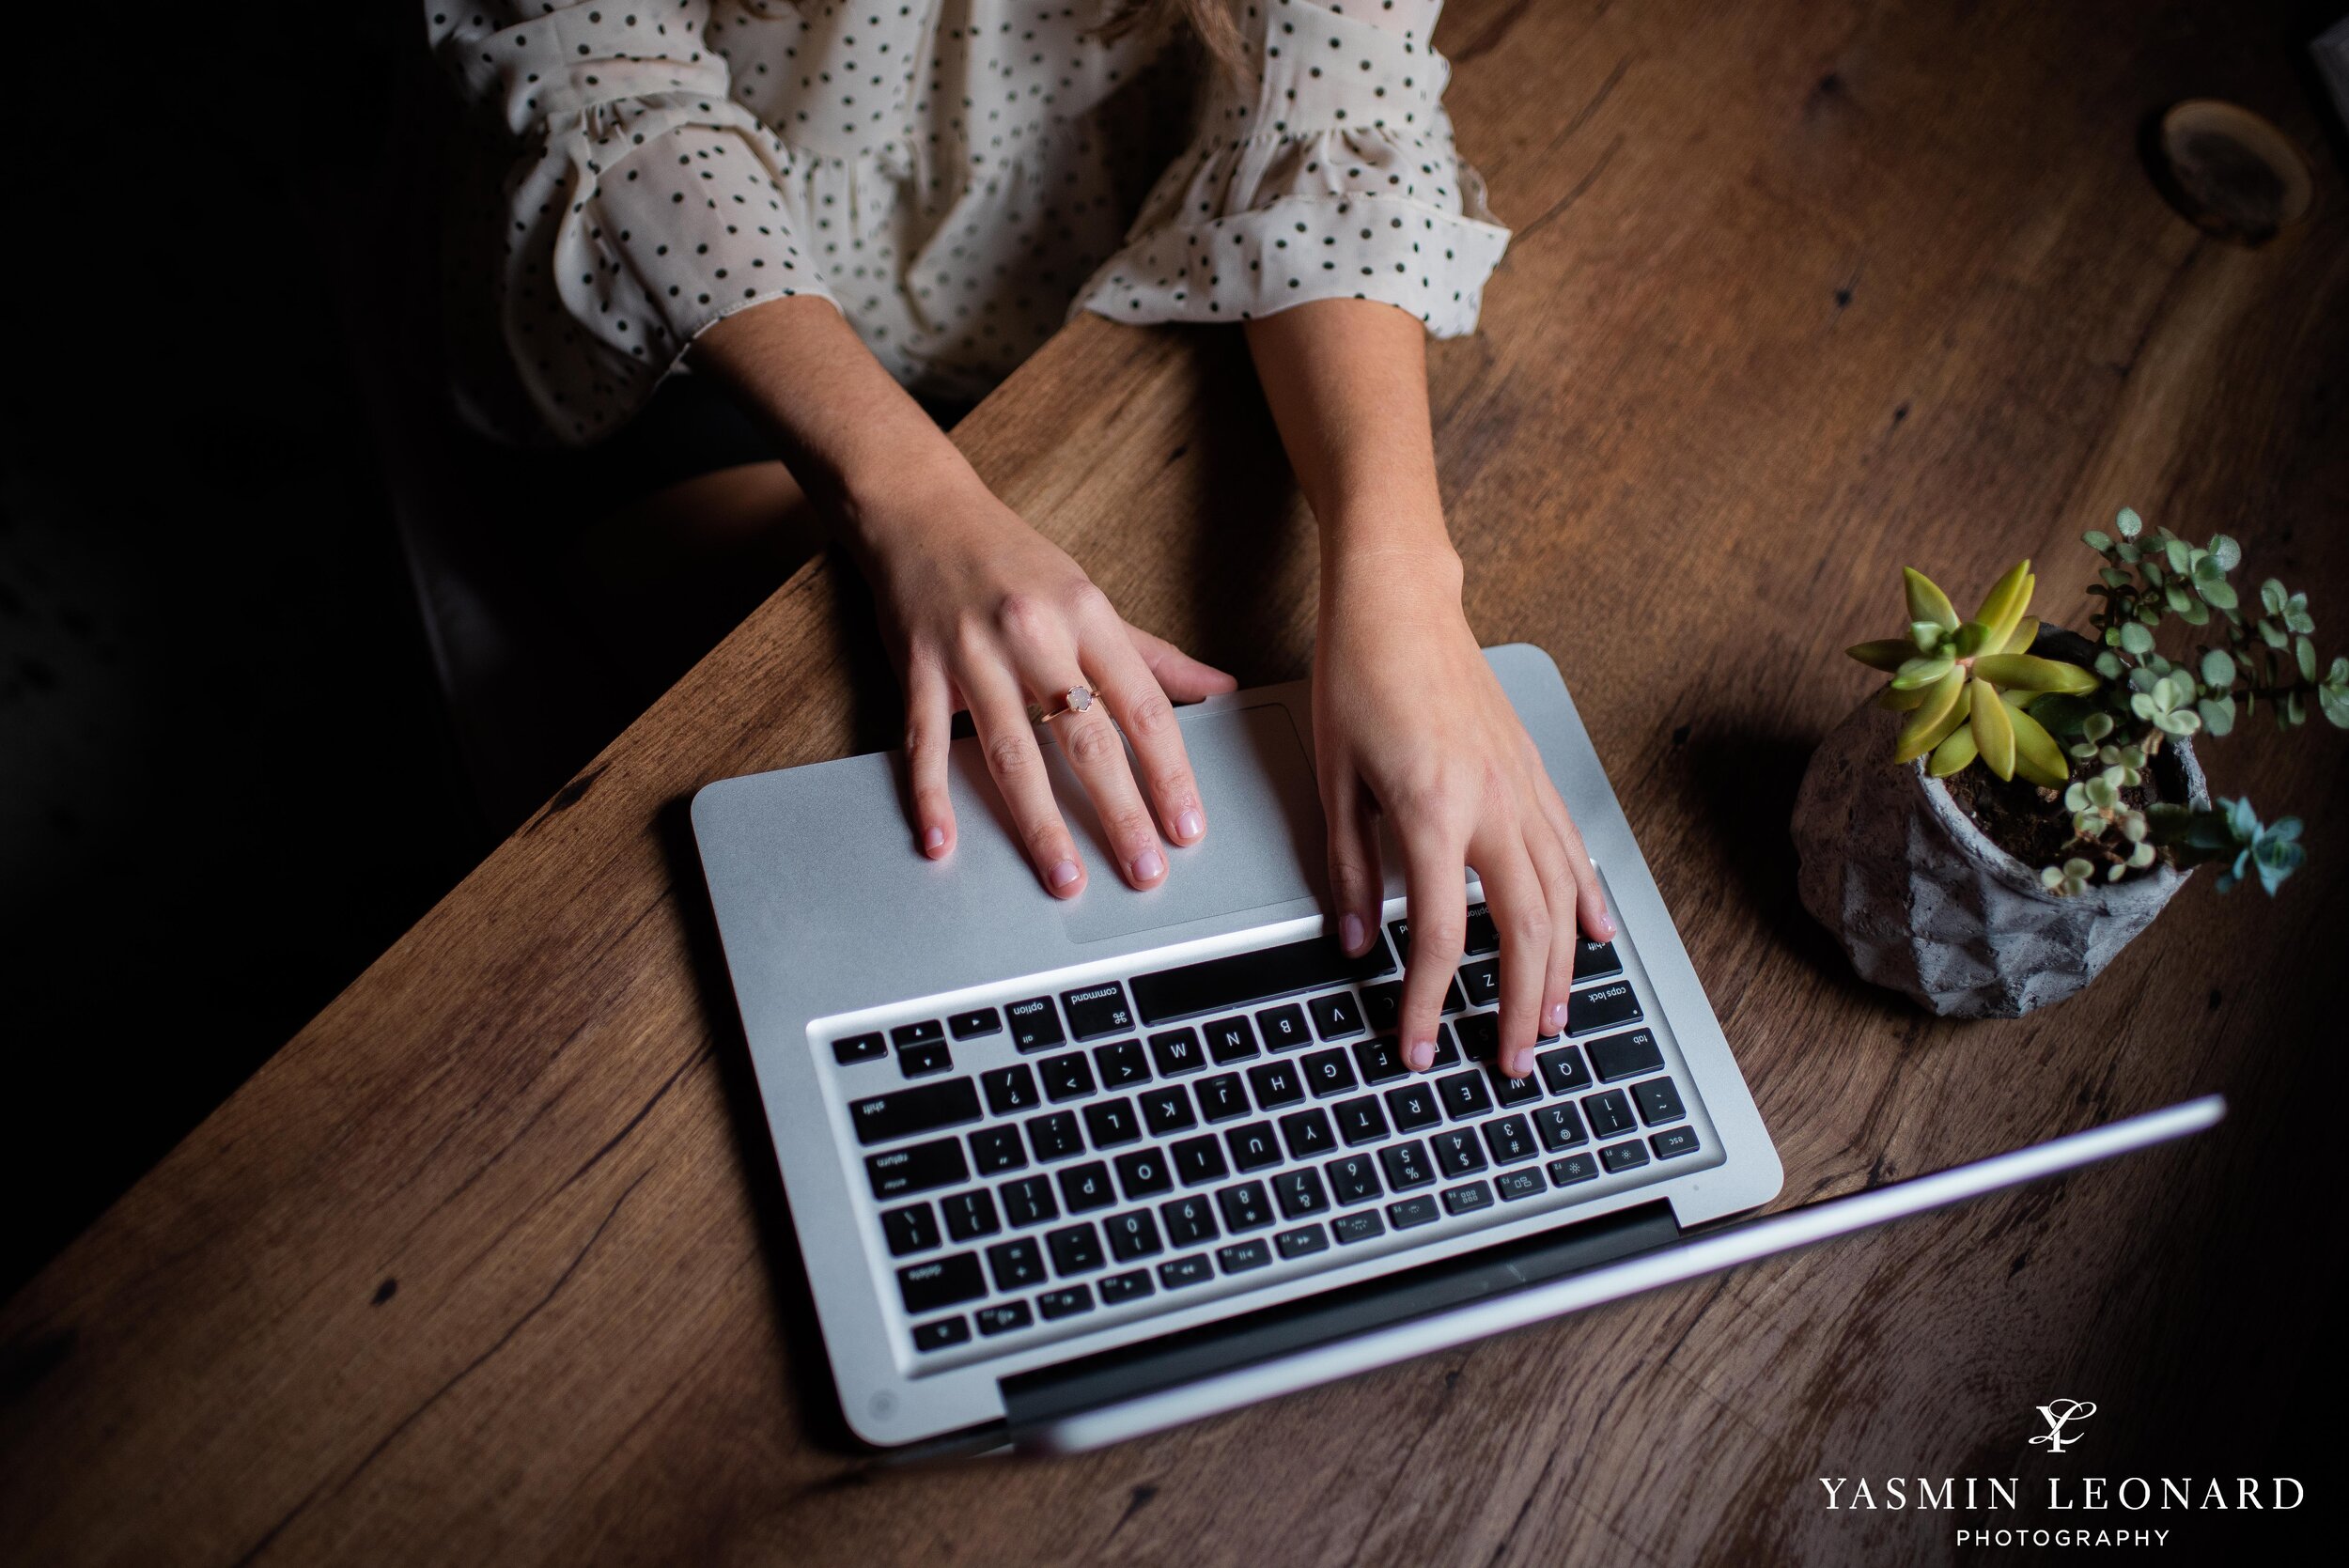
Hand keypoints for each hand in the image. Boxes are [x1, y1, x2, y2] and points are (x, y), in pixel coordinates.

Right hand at [853, 466, 1235, 895]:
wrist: (919, 509)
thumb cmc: (1011, 560)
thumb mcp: (1089, 596)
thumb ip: (1152, 655)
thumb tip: (1222, 690)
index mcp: (1085, 615)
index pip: (1142, 706)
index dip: (1170, 772)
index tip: (1187, 826)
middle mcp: (1032, 633)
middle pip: (1085, 737)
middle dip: (1120, 811)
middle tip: (1143, 871)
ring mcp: (971, 652)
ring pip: (1012, 750)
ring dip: (1040, 823)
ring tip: (1065, 878)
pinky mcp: (917, 666)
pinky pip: (925, 741)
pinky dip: (932, 795)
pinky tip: (943, 842)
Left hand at [1314, 553, 1615, 1078]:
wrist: (1399, 599)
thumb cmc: (1357, 675)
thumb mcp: (1334, 778)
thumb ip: (1353, 868)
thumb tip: (1359, 942)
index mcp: (1434, 810)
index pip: (1443, 936)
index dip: (1430, 1003)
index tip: (1419, 1048)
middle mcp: (1491, 803)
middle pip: (1523, 930)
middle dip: (1519, 1006)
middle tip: (1513, 1063)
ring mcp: (1522, 785)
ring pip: (1561, 896)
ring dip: (1561, 969)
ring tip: (1553, 1022)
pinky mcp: (1533, 770)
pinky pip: (1572, 848)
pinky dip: (1588, 900)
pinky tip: (1596, 938)